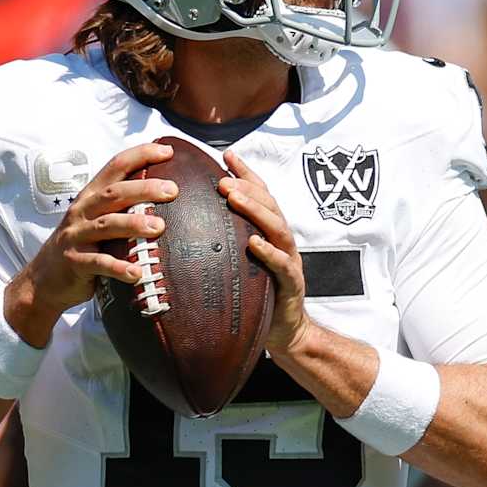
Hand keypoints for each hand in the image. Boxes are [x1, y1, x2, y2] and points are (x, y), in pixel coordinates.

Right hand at [5, 143, 177, 345]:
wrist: (44, 278)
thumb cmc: (83, 245)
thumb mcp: (97, 219)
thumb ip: (122, 206)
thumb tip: (165, 193)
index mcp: (91, 196)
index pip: (116, 166)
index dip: (141, 155)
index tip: (168, 151)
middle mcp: (82, 211)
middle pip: (114, 193)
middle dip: (144, 188)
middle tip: (172, 190)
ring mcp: (76, 236)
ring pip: (107, 224)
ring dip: (134, 224)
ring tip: (159, 227)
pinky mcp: (74, 262)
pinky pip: (98, 263)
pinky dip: (118, 267)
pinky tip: (137, 273)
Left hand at [218, 150, 308, 354]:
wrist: (283, 331)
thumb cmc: (258, 293)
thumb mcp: (240, 260)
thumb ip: (226, 237)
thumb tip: (195, 218)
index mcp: (269, 231)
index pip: (261, 194)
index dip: (246, 173)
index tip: (226, 155)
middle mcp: (281, 240)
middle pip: (269, 204)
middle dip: (247, 187)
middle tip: (222, 178)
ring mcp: (289, 259)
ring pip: (276, 227)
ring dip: (255, 210)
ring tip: (234, 198)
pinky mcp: (291, 283)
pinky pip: (282, 264)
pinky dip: (269, 252)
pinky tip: (253, 243)